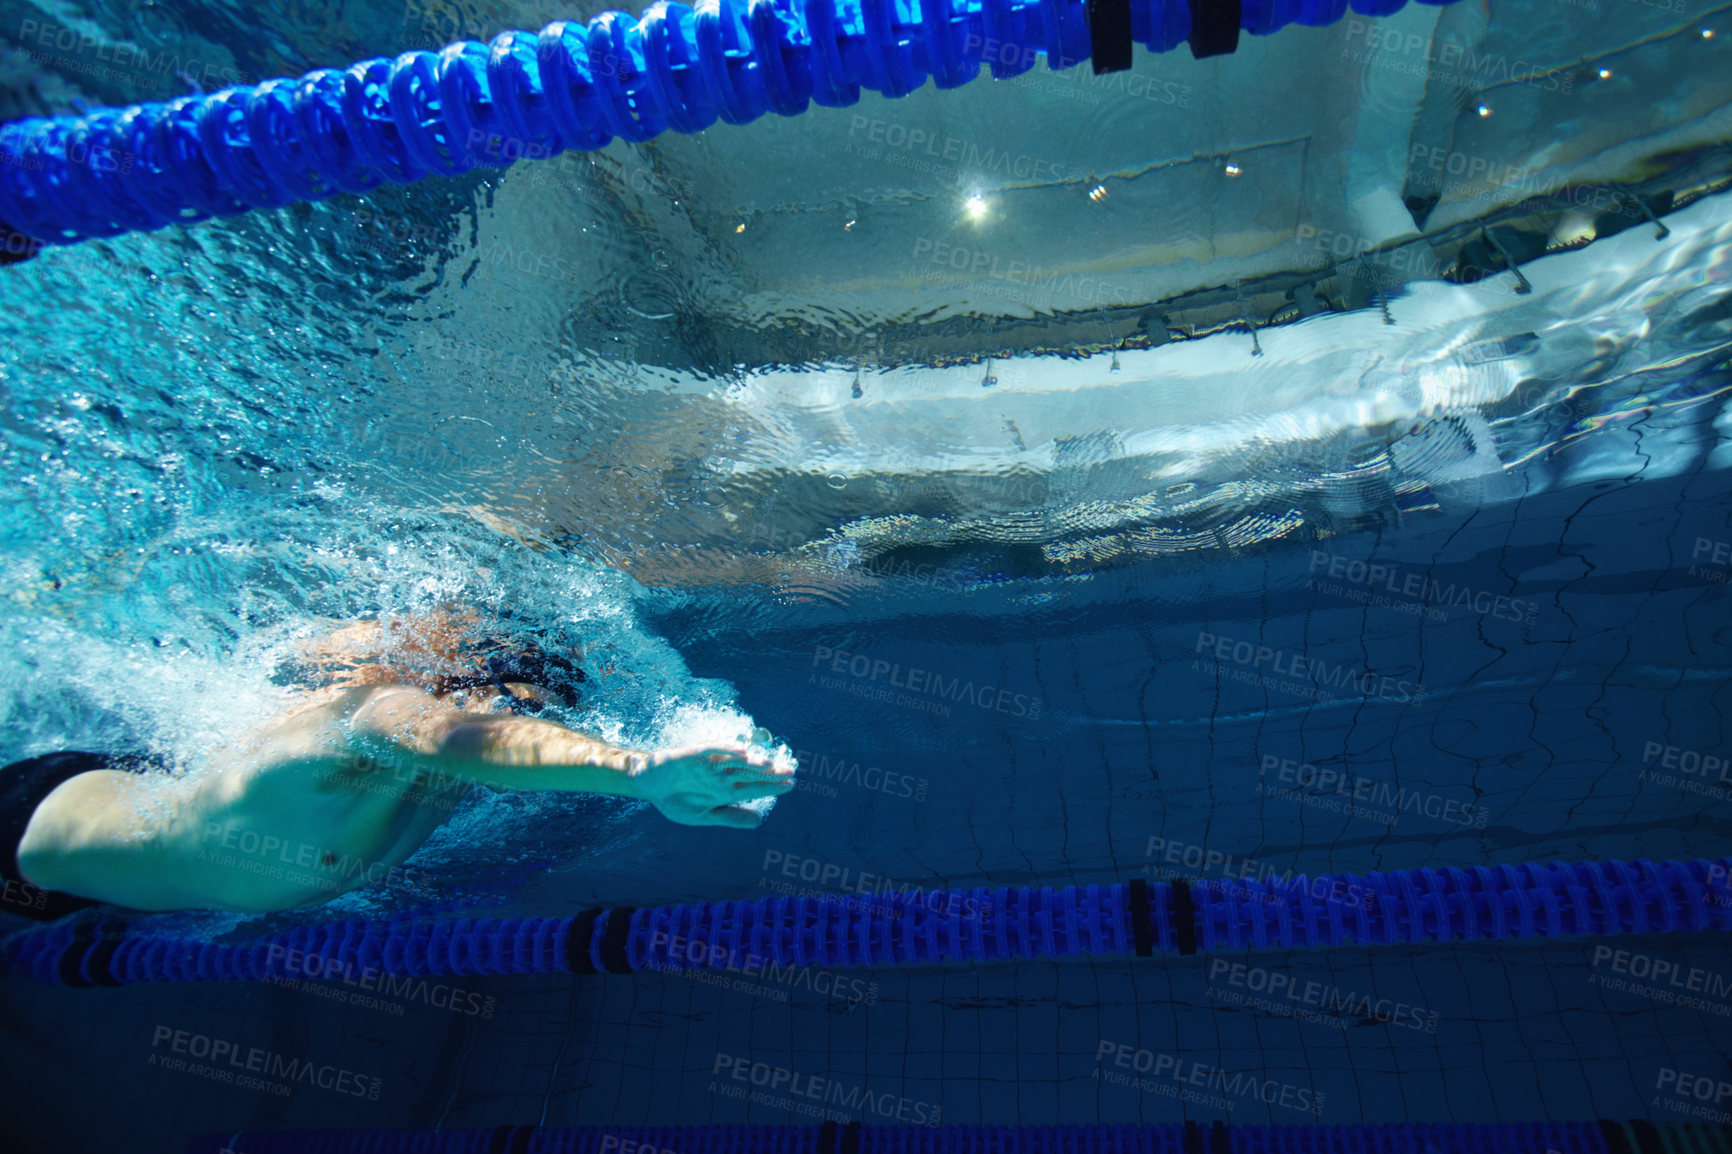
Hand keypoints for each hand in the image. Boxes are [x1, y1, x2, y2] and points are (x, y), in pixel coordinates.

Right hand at [629, 743, 794, 827]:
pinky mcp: (693, 755)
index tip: (791, 784)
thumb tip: (759, 822)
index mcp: (725, 790)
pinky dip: (726, 749)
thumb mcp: (705, 815)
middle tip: (791, 771)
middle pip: (750, 773)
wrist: (649, 785)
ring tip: (771, 764)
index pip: (754, 787)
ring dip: (753, 762)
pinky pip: (712, 750)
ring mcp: (709, 764)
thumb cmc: (677, 799)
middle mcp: (721, 775)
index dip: (772, 786)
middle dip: (769, 773)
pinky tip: (742, 751)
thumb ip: (731, 816)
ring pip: (736, 761)